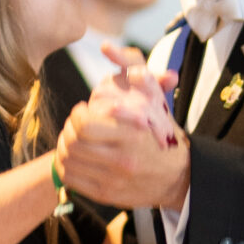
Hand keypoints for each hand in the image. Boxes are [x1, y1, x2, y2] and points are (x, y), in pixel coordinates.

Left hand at [55, 66, 187, 210]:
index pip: (84, 124)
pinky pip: (70, 179)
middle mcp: (123, 159)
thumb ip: (137, 78)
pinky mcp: (106, 195)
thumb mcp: (156, 104)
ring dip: (63, 147)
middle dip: (67, 129)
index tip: (82, 111)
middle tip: (74, 126)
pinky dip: (64, 166)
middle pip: (73, 142)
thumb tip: (109, 49)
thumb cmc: (162, 136)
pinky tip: (73, 158)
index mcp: (133, 135)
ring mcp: (113, 180)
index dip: (77, 114)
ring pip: (68, 160)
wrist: (180, 178)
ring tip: (72, 140)